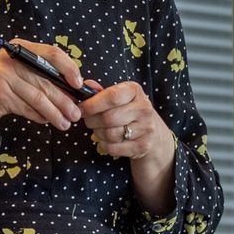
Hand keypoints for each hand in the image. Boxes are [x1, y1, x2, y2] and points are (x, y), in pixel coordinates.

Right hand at [0, 39, 87, 171]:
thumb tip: (72, 90)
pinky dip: (40, 117)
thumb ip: (39, 76)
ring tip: (66, 123)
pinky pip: (28, 108)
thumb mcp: (15, 74)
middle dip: (65, 100)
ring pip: (39, 97)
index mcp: (19, 49)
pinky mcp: (0, 95)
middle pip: (47, 80)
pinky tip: (47, 122)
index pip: (52, 53)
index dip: (70, 68)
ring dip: (55, 112)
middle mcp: (11, 59)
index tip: (79, 85)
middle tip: (77, 114)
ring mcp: (3, 76)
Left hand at [86, 81, 178, 214]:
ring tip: (99, 130)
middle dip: (92, 121)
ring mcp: (146, 128)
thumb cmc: (129, 111)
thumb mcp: (119, 97)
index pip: (111, 96)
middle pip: (108, 118)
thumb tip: (84, 85)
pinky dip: (105, 145)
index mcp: (135, 91)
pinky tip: (106, 141)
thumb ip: (100, 92)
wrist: (153, 133)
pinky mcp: (143, 145)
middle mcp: (144, 108)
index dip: (92, 104)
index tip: (80, 109)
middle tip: (88, 121)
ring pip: (110, 134)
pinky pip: (114, 148)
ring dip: (98, 134)